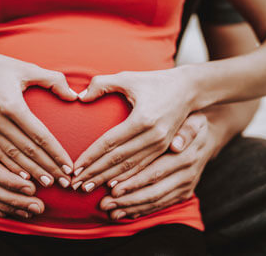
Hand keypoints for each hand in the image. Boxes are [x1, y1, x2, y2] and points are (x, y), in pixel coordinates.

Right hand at [0, 47, 77, 187]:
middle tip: (65, 182)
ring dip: (32, 172)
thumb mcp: (26, 68)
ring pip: (13, 157)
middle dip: (48, 168)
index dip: (56, 153)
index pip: (40, 136)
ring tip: (48, 184)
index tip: (69, 166)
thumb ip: (53, 80)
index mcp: (12, 105)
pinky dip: (11, 168)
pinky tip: (23, 179)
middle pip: (28, 151)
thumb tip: (74, 96)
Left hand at [72, 69, 194, 190]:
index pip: (109, 143)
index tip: (75, 168)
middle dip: (95, 173)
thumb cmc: (155, 81)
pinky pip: (141, 167)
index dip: (91, 156)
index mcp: (142, 119)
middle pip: (117, 159)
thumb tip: (80, 97)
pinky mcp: (164, 149)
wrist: (190, 89)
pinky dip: (125, 178)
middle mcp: (153, 136)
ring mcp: (161, 144)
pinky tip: (111, 185)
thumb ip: (102, 84)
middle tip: (76, 184)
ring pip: (129, 167)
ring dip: (107, 179)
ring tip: (87, 187)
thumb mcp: (128, 78)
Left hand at [99, 113, 215, 219]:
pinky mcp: (183, 193)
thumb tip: (177, 144)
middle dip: (127, 200)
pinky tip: (125, 213)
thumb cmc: (189, 123)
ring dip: (131, 208)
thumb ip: (186, 130)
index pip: (155, 172)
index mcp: (186, 156)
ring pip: (155, 201)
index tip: (112, 187)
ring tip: (110, 212)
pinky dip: (143, 210)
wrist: (207, 137)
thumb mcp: (192, 120)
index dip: (133, 182)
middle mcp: (187, 174)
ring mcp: (186, 186)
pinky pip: (161, 205)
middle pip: (153, 192)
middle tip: (104, 204)